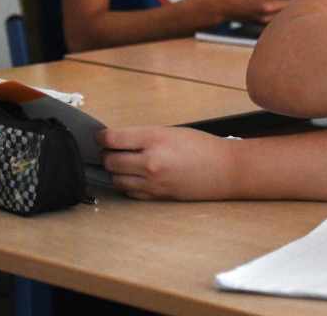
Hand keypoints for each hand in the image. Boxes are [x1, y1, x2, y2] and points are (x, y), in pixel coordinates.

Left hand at [97, 126, 238, 200]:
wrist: (225, 169)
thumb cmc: (203, 147)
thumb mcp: (172, 132)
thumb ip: (145, 136)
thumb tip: (120, 141)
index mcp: (154, 138)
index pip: (112, 139)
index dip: (102, 138)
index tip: (101, 137)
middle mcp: (149, 161)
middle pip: (110, 161)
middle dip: (107, 155)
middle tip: (113, 150)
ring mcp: (152, 181)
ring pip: (116, 179)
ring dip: (116, 171)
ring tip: (124, 164)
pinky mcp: (156, 195)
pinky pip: (129, 191)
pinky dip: (127, 184)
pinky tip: (135, 176)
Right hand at [212, 0, 298, 23]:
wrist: (221, 5)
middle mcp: (267, 6)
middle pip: (294, 3)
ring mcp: (265, 17)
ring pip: (288, 13)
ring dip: (295, 7)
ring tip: (302, 0)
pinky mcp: (263, 23)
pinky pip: (279, 18)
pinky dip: (285, 13)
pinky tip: (288, 9)